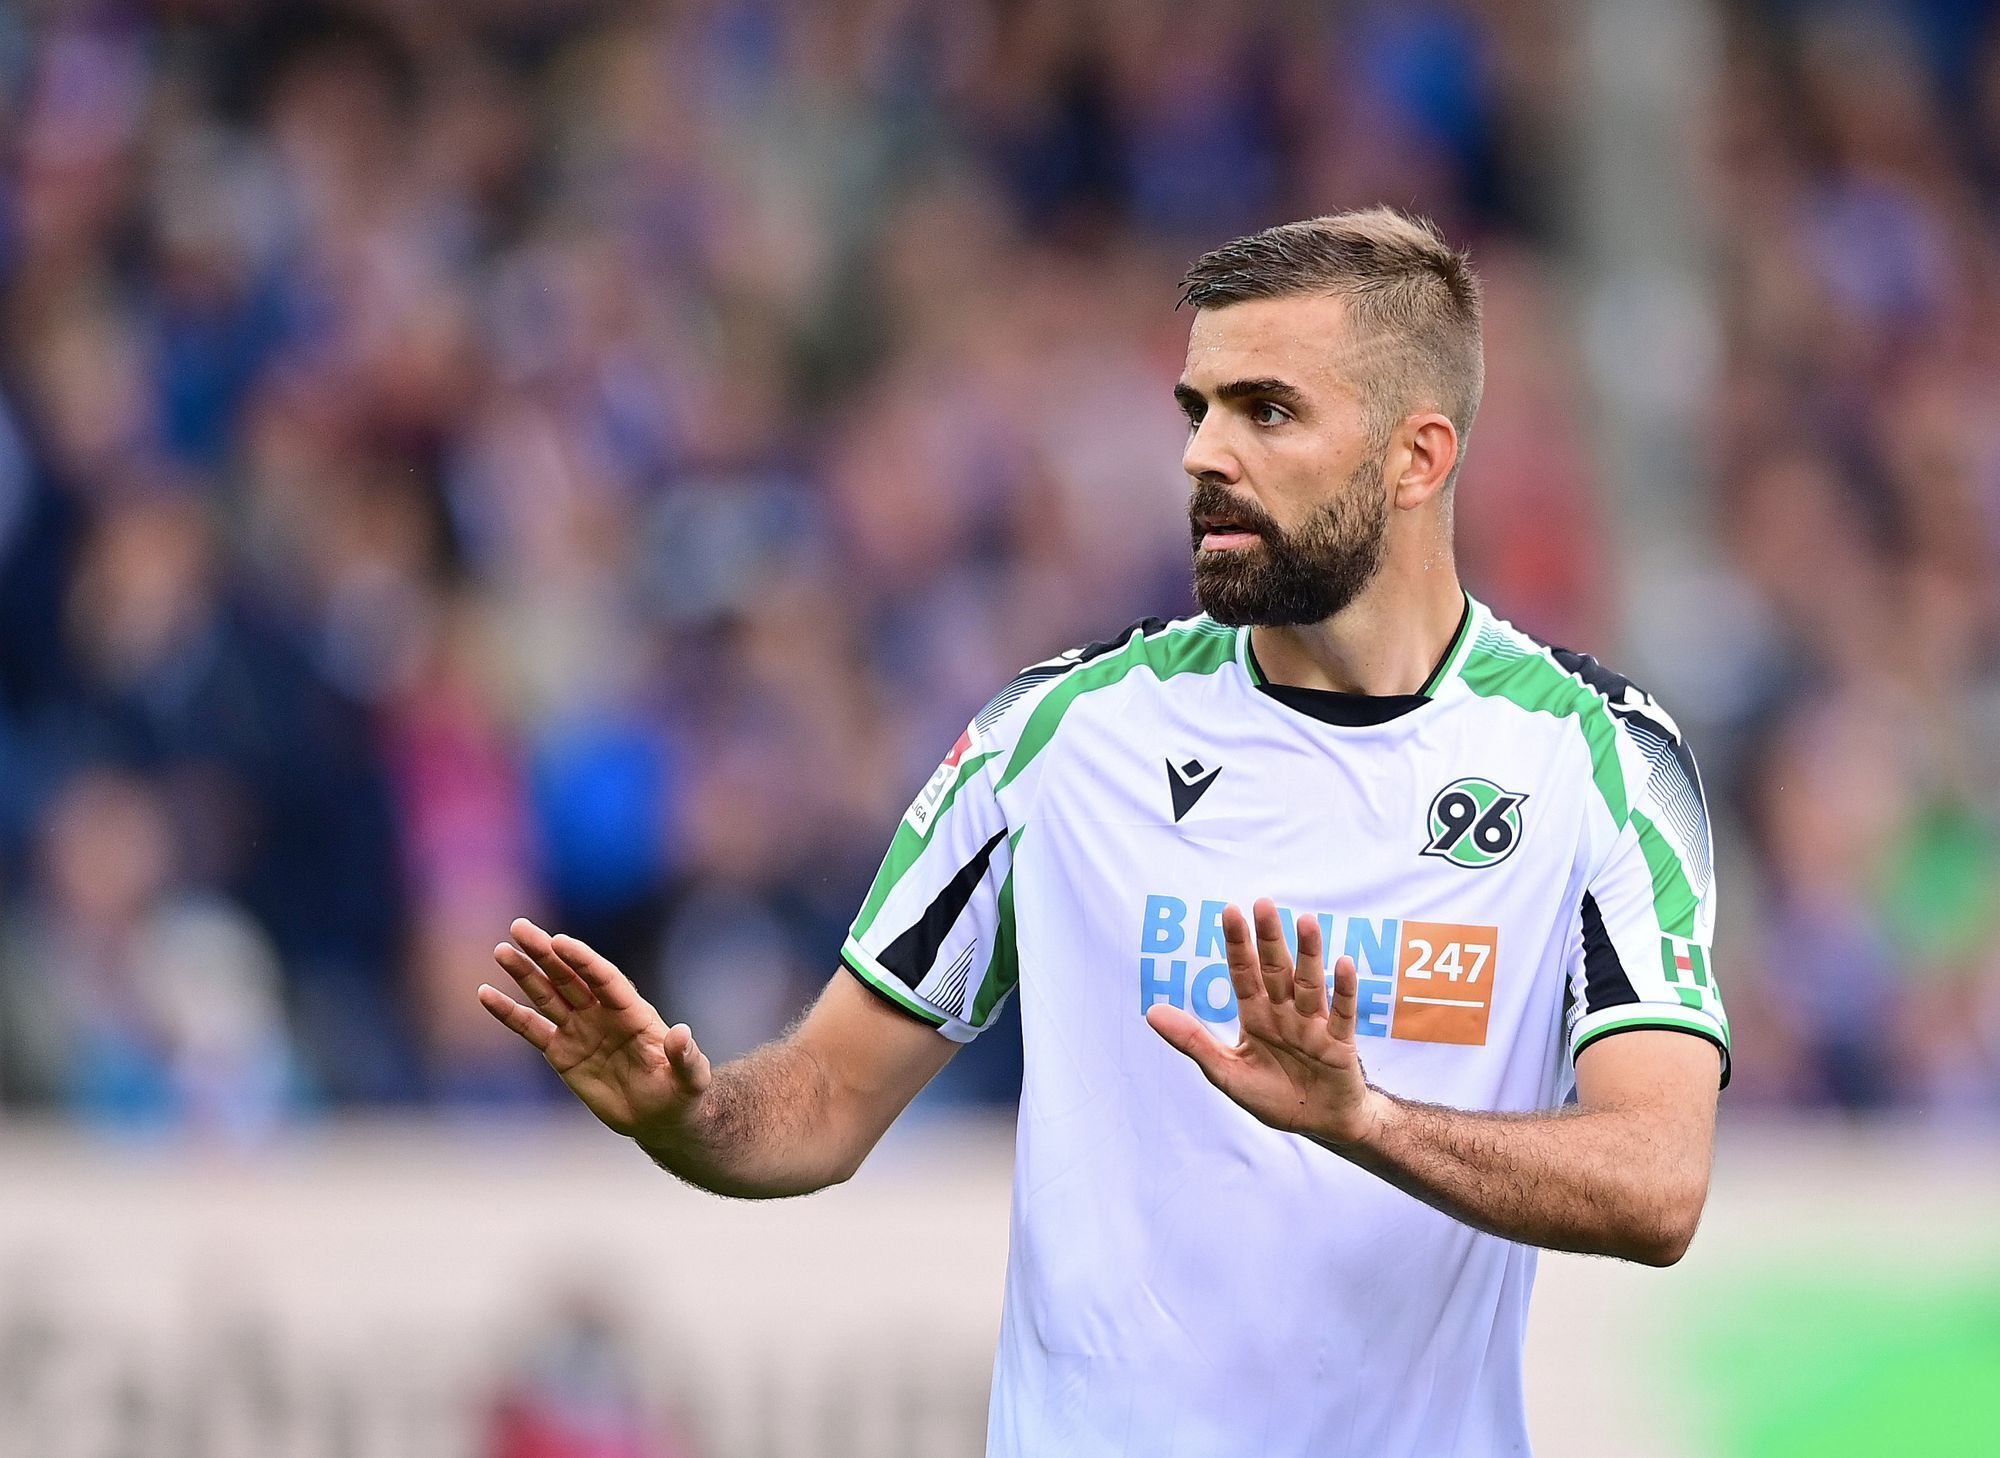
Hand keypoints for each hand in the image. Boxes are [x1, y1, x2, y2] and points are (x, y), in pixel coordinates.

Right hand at [479, 919, 711, 1146]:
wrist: (659, 1117)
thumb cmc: (681, 1093)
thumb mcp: (691, 1078)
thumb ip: (685, 1057)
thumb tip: (681, 1033)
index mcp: (633, 1012)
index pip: (604, 978)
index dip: (583, 960)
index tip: (560, 941)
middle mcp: (602, 1013)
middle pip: (570, 977)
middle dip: (546, 953)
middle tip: (520, 928)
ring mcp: (580, 1030)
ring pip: (547, 995)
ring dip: (525, 973)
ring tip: (502, 951)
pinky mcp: (561, 1053)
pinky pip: (531, 1029)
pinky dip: (508, 1012)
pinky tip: (486, 994)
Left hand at [1144, 898, 1386, 1147]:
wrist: (1318, 1124)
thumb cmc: (1272, 1096)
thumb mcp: (1226, 1072)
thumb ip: (1192, 1041)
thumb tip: (1151, 1012)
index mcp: (1256, 1015)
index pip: (1244, 974)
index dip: (1238, 945)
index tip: (1230, 911)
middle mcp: (1284, 1012)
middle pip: (1277, 970)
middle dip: (1271, 939)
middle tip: (1264, 903)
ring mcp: (1313, 1025)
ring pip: (1309, 984)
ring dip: (1310, 954)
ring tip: (1307, 922)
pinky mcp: (1339, 1043)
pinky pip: (1342, 1013)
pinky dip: (1344, 990)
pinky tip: (1344, 963)